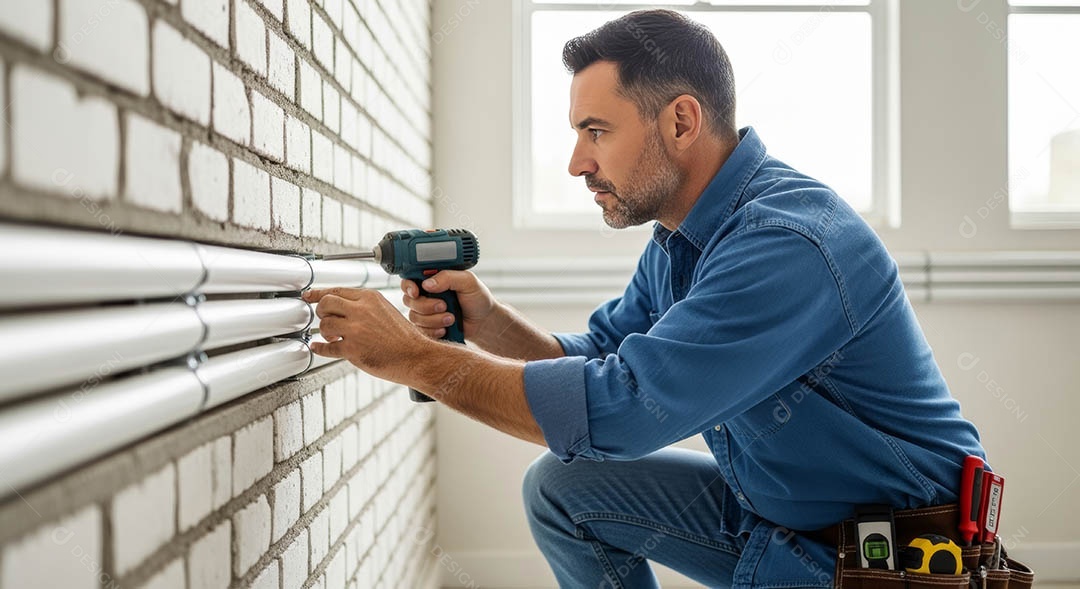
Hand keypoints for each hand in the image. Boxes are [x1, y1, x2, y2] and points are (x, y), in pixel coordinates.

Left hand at [302, 287, 432, 384]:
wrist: (416, 356)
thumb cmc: (404, 337)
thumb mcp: (386, 310)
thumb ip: (364, 306)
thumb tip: (341, 307)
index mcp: (370, 298)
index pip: (337, 290)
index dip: (319, 293)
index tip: (309, 296)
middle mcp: (361, 310)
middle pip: (326, 304)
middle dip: (322, 312)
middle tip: (326, 319)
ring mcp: (355, 330)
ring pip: (325, 325)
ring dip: (325, 332)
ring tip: (333, 337)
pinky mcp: (352, 349)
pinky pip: (327, 348)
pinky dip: (320, 348)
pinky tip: (319, 347)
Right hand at [400, 270, 496, 339]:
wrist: (484, 322)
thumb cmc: (478, 298)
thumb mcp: (468, 281)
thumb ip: (448, 277)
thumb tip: (427, 284)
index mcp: (433, 279)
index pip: (409, 280)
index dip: (409, 287)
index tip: (416, 292)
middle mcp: (425, 295)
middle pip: (409, 300)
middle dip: (426, 305)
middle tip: (444, 305)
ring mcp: (426, 312)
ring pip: (414, 317)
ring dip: (433, 319)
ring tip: (451, 318)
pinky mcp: (428, 327)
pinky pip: (420, 331)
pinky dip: (433, 331)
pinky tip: (445, 328)